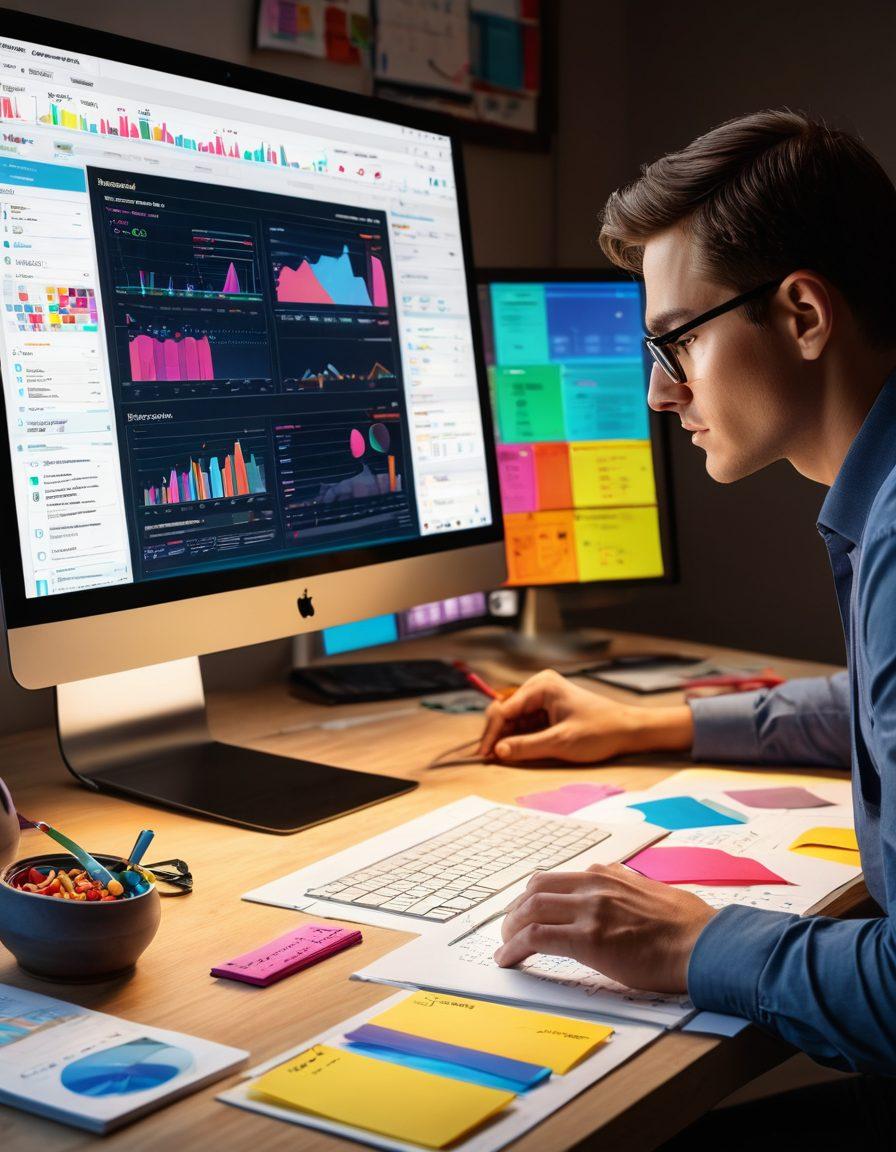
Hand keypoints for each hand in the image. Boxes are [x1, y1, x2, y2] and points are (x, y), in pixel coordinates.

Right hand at [477, 669, 693, 763]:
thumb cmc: (600, 731)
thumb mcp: (561, 742)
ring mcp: (544, 696)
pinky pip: (526, 722)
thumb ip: (527, 747)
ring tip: (500, 757)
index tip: (484, 755)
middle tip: (489, 758)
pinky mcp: (548, 708)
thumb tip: (498, 752)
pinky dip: (519, 736)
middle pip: (506, 711)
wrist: (628, 730)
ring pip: (514, 718)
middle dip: (497, 734)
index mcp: (542, 686)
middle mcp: (539, 686)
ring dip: (507, 737)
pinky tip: (515, 750)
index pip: (504, 708)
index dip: (491, 733)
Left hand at [494, 864, 715, 992]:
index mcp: (611, 875)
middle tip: (510, 929)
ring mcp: (591, 910)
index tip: (528, 911)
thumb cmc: (691, 927)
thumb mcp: (655, 892)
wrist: (707, 944)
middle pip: (537, 887)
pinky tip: (508, 960)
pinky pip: (537, 937)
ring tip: (505, 946)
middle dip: (517, 909)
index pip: (559, 878)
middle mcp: (596, 885)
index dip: (536, 896)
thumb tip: (625, 896)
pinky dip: (515, 947)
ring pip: (531, 909)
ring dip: (511, 928)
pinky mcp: (589, 939)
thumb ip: (631, 890)